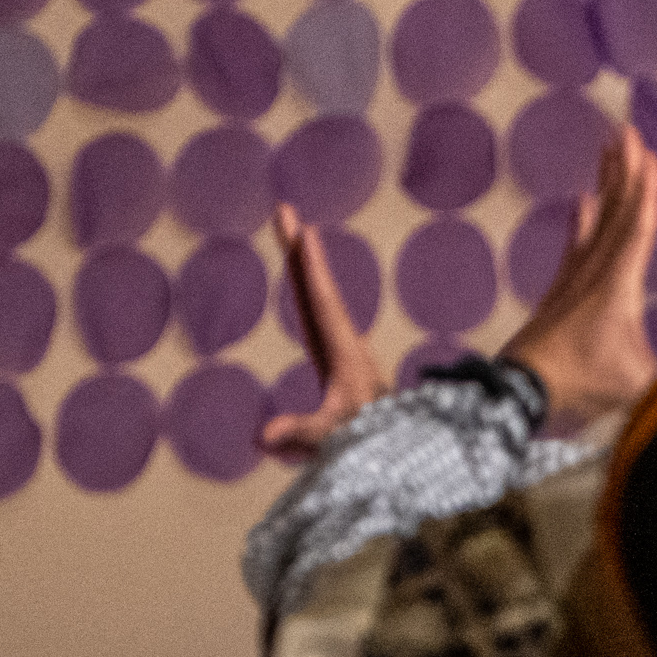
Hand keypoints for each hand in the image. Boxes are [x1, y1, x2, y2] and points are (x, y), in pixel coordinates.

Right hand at [258, 209, 384, 459]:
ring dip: (302, 261)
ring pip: (317, 294)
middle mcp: (344, 341)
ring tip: (289, 227)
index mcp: (345, 354)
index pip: (324, 304)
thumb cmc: (365, 438)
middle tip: (284, 210)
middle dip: (300, 249)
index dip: (313, 270)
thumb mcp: (331, 436)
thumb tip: (262, 436)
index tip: (305, 233)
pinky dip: (306, 285)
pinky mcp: (335, 354)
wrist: (394, 446)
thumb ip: (301, 431)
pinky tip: (299, 273)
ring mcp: (340, 345)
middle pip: (316, 287)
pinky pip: (315, 311)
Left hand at [498, 130, 656, 432]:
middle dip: (624, 170)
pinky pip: (577, 241)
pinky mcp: (562, 288)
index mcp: (619, 284)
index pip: (638, 228)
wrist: (521, 388)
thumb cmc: (582, 383)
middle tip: (627, 130)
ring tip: (610, 149)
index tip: (649, 157)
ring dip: (606, 184)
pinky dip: (582, 219)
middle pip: (616, 210)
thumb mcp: (642, 383)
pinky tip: (583, 200)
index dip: (646, 193)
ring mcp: (575, 276)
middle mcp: (596, 270)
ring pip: (596, 219)